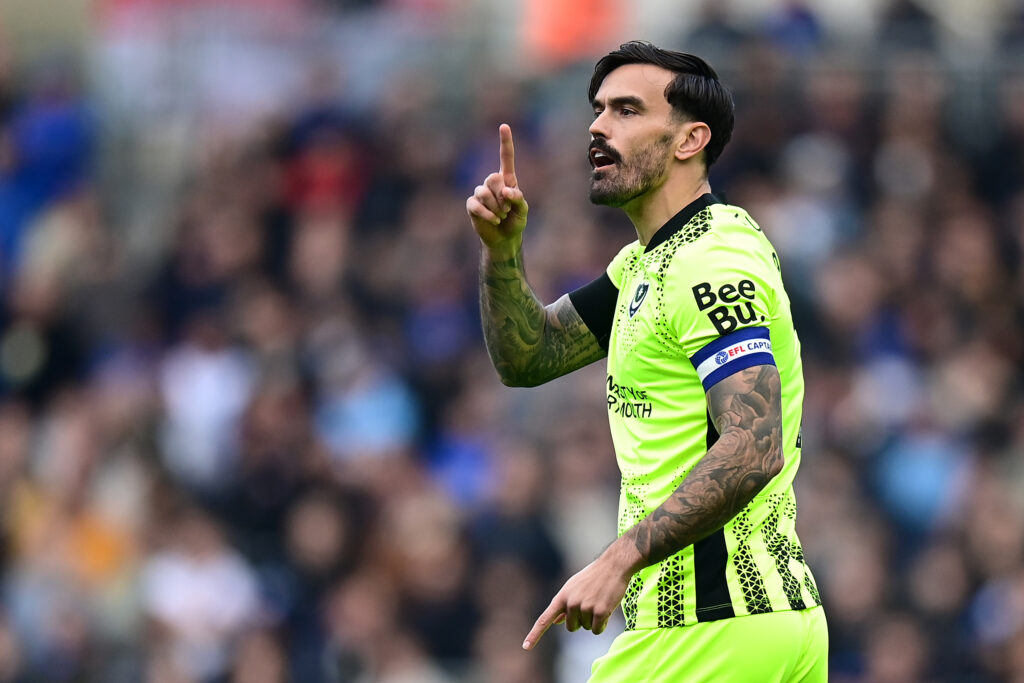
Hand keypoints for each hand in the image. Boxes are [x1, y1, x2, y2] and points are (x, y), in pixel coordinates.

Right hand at [466, 124, 528, 256]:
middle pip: (493, 178)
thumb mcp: (523, 211)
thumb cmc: (515, 221)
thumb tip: (507, 191)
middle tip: (507, 209)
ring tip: (501, 216)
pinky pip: (476, 204)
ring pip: (483, 191)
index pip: (506, 158)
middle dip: (502, 196)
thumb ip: (518, 199)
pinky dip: (487, 213)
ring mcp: (480, 193)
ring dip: (495, 206)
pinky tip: (494, 220)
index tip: (504, 126)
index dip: (505, 142)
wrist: (504, 238)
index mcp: (507, 180)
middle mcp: (493, 183)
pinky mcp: (472, 205)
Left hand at [522, 556, 630, 650]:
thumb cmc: (592, 577)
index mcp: (562, 597)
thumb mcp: (573, 587)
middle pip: (571, 628)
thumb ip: (564, 604)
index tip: (526, 647)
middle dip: (581, 620)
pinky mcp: (600, 612)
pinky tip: (606, 608)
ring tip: (599, 600)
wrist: (613, 565)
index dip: (535, 634)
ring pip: (586, 628)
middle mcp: (571, 603)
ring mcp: (585, 607)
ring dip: (594, 620)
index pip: (544, 619)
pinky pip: (597, 630)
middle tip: (590, 602)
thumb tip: (555, 621)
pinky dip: (602, 624)